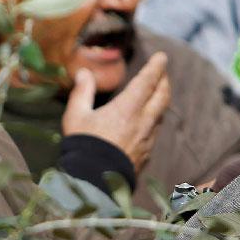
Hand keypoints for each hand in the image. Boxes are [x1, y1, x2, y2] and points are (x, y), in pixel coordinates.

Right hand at [62, 51, 170, 171]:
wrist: (95, 182)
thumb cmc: (83, 146)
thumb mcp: (76, 116)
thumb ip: (82, 92)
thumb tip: (83, 72)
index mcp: (127, 108)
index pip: (147, 81)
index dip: (156, 67)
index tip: (162, 56)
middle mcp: (143, 121)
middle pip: (162, 96)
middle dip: (164, 81)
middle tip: (162, 72)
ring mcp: (147, 139)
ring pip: (161, 113)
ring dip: (161, 100)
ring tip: (158, 94)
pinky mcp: (147, 154)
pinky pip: (155, 131)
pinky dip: (155, 119)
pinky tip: (149, 121)